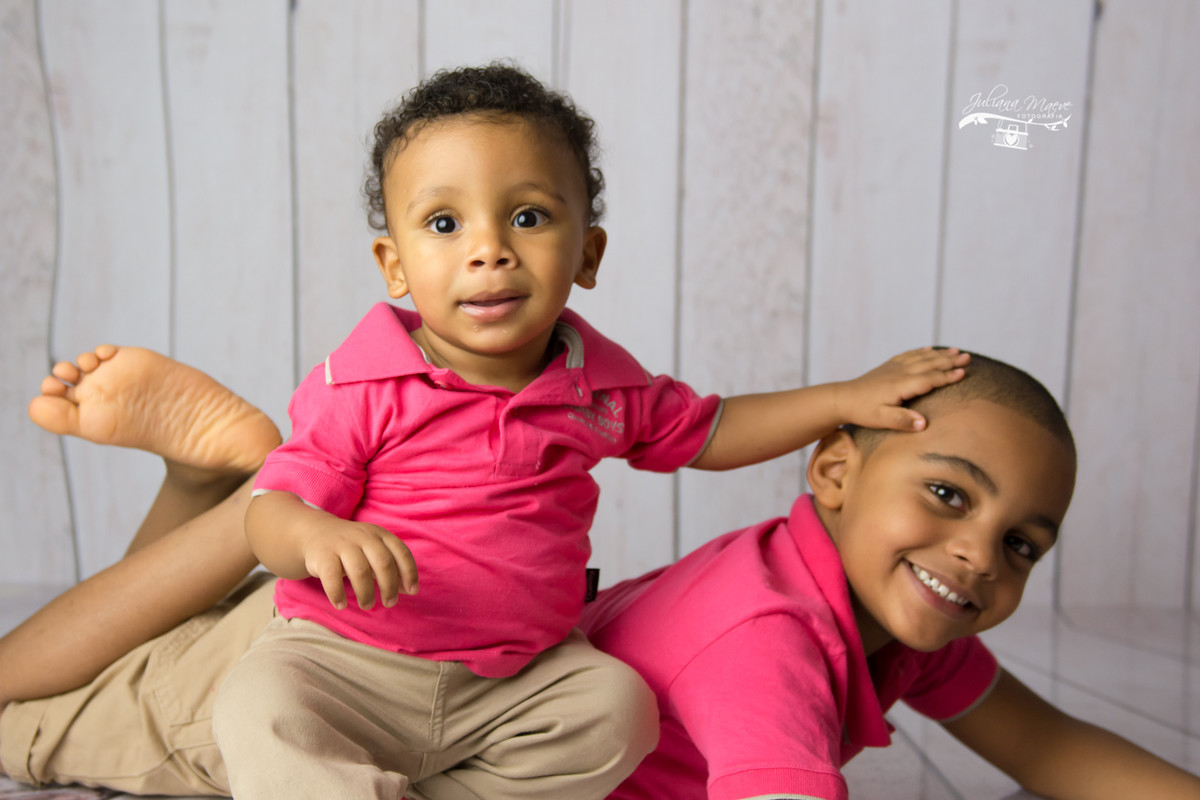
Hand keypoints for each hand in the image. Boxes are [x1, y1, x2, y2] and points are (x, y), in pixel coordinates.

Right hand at [300, 517, 418, 609]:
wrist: (316, 533)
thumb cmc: (352, 548)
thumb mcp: (373, 550)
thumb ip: (392, 567)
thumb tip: (408, 589)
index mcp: (380, 534)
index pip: (401, 552)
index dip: (409, 573)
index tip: (411, 592)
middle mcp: (363, 536)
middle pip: (383, 562)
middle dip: (389, 586)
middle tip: (389, 603)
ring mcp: (342, 544)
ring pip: (360, 570)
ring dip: (366, 593)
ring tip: (367, 605)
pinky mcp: (322, 554)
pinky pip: (331, 576)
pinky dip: (337, 594)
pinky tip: (340, 604)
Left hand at [832, 347, 968, 430]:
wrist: (842, 398)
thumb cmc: (863, 411)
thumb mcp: (882, 420)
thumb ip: (903, 421)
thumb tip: (924, 424)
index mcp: (901, 385)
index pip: (929, 379)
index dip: (947, 376)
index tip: (963, 372)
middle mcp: (900, 373)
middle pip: (929, 364)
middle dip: (950, 360)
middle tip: (968, 357)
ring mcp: (894, 368)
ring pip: (921, 358)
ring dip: (940, 354)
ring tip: (956, 350)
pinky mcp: (888, 367)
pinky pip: (909, 355)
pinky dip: (922, 352)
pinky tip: (929, 350)